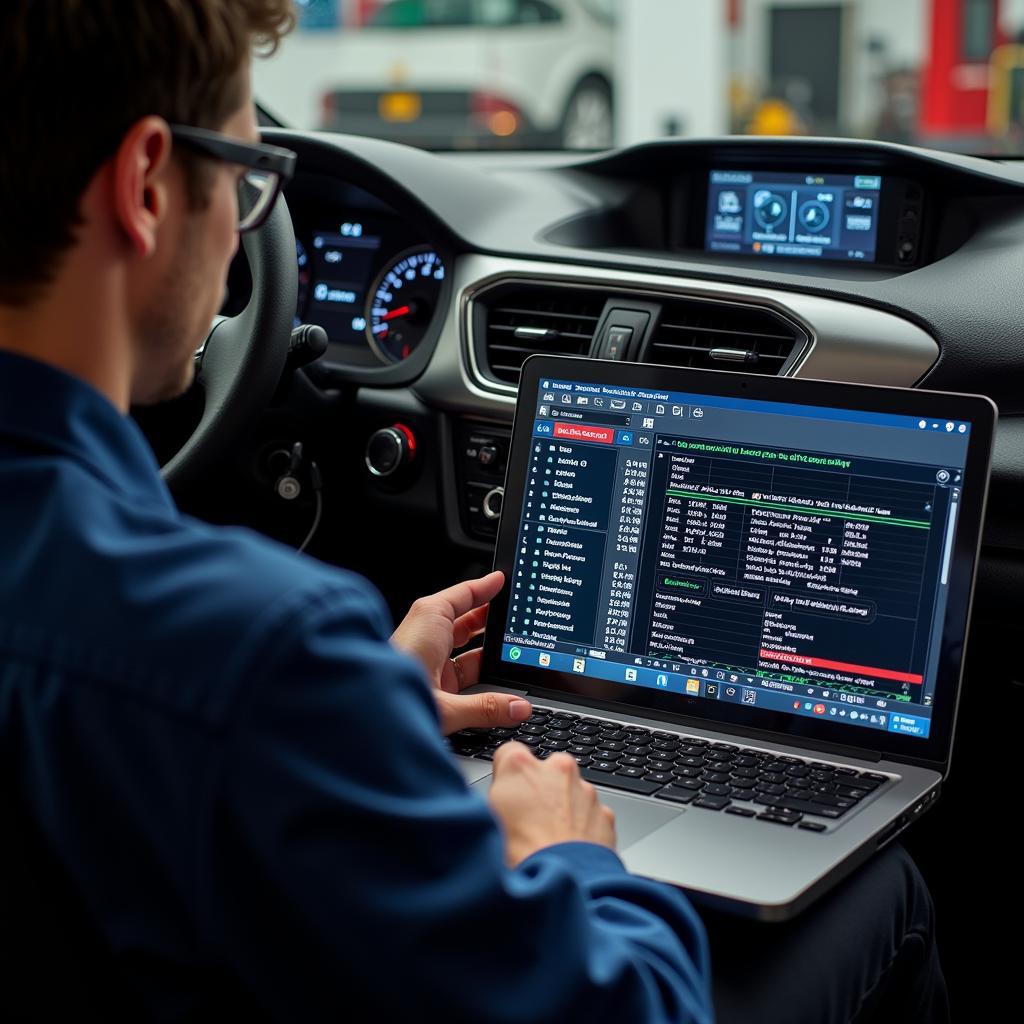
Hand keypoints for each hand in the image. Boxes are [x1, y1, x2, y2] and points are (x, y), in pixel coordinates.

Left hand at [391, 571, 531, 734]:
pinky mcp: (423, 683)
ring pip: (461, 650)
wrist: (357, 722)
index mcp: (428, 622)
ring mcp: (425, 661)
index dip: (485, 588)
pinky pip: (455, 672)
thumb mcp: (447, 704)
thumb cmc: (387, 697)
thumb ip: (487, 707)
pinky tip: (493, 684)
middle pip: (464, 623)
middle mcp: (426, 637)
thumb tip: (518, 707)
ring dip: (485, 655)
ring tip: (512, 656)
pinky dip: (474, 675)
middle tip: (515, 620)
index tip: (502, 581)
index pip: (462, 595)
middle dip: (490, 623)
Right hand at [487, 743, 616, 865]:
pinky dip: (582, 827)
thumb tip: (498, 798)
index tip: (506, 792)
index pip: (508, 752)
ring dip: (562, 808)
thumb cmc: (520, 857)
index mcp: (521, 767)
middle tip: (529, 821)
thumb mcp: (487, 821)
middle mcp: (556, 769)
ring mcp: (584, 791)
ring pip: (570, 791)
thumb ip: (496, 797)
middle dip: (540, 789)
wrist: (563, 883)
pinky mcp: (604, 814)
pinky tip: (569, 849)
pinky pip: (590, 814)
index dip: (506, 775)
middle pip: (545, 770)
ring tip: (549, 841)